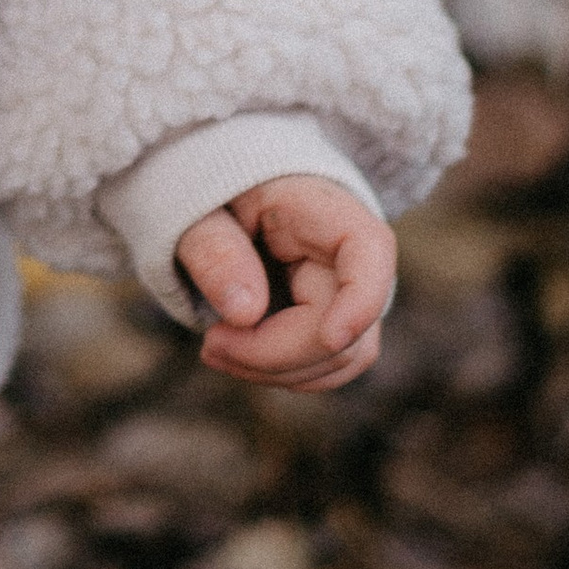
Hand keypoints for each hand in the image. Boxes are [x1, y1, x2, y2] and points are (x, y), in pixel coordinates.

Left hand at [177, 174, 392, 391]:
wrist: (225, 199)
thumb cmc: (215, 196)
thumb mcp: (198, 207)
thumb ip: (216, 250)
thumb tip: (246, 313)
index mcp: (323, 209)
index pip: (369, 251)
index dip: (361, 301)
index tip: (331, 338)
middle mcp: (353, 256)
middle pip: (344, 330)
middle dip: (273, 355)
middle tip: (209, 346)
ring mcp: (353, 294)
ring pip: (339, 361)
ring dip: (274, 371)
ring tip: (216, 348)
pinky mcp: (338, 321)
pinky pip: (326, 367)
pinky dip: (281, 372)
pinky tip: (239, 354)